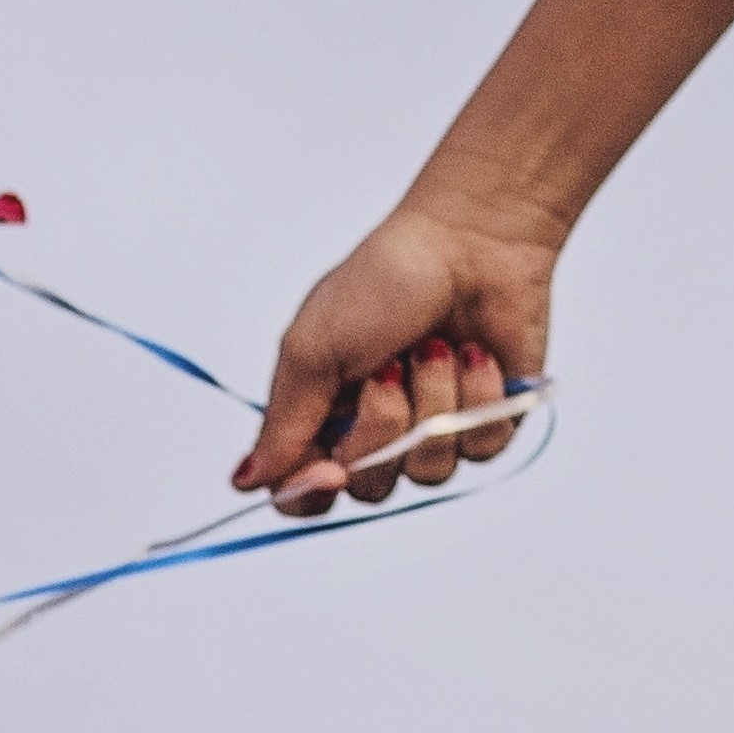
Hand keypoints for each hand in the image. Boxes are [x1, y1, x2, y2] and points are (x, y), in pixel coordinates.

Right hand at [228, 188, 557, 515]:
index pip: (303, 489)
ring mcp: (435, 429)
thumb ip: (283, 423)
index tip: (329, 469)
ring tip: (434, 347)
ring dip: (432, 402)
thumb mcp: (313, 347)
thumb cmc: (385, 279)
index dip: (311, 491)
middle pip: (370, 487)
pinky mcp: (488, 422)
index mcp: (325, 411)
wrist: (471, 241)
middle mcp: (377, 429)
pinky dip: (476, 397)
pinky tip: (475, 353)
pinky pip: (481, 448)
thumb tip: (245, 482)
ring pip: (429, 472)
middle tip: (388, 368)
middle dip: (382, 426)